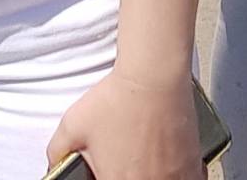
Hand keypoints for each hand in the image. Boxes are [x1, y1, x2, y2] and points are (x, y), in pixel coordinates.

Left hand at [45, 68, 200, 179]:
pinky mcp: (193, 170)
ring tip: (148, 164)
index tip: (108, 171)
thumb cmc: (117, 99)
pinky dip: (176, 177)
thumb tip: (54, 163)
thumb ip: (57, 151)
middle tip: (127, 164)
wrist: (154, 76)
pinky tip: (169, 167)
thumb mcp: (72, 124)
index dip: (106, 177)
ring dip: (154, 176)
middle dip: (130, 175)